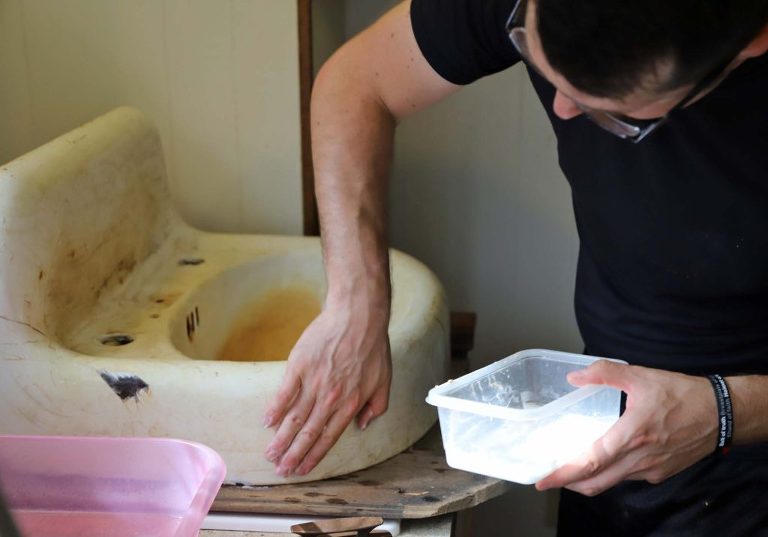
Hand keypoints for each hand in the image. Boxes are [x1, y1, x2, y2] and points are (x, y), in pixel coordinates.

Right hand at [262, 305, 391, 476]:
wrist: (358, 316)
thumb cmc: (372, 347)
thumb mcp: (384, 380)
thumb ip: (376, 407)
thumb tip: (362, 426)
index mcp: (350, 403)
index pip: (329, 436)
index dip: (314, 455)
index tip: (303, 469)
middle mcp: (330, 397)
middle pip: (308, 432)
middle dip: (293, 454)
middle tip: (281, 470)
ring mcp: (313, 381)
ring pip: (294, 417)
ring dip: (281, 438)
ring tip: (270, 454)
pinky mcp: (299, 365)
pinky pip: (284, 392)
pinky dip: (275, 408)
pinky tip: (267, 422)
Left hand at [536, 360, 718, 495]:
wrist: (722, 413)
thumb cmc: (683, 394)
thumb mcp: (641, 376)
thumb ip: (605, 373)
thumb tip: (575, 377)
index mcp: (633, 434)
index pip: (592, 462)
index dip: (565, 473)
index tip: (544, 479)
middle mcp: (640, 458)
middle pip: (596, 482)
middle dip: (570, 483)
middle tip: (549, 477)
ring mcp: (651, 469)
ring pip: (612, 482)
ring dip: (589, 479)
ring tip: (572, 467)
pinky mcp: (660, 473)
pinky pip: (628, 478)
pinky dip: (611, 474)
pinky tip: (605, 459)